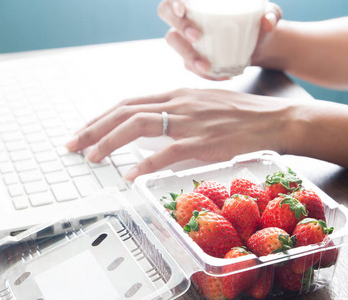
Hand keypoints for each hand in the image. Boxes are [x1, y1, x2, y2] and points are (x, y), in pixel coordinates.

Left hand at [66, 88, 294, 180]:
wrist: (274, 120)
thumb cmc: (240, 115)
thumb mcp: (202, 104)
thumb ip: (176, 111)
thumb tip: (154, 123)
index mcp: (176, 94)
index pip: (128, 102)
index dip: (102, 117)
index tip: (84, 131)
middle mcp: (177, 103)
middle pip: (124, 112)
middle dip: (93, 129)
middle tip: (73, 144)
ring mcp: (188, 122)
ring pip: (137, 126)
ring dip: (109, 143)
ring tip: (91, 157)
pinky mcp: (201, 142)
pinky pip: (165, 153)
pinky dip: (143, 164)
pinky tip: (129, 175)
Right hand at [157, 0, 282, 78]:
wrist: (258, 45)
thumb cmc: (259, 22)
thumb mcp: (270, 15)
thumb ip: (272, 14)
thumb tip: (267, 21)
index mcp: (201, 0)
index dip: (174, 2)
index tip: (184, 9)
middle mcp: (188, 15)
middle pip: (166, 14)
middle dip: (178, 26)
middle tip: (196, 36)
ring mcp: (186, 37)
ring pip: (173, 42)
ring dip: (187, 55)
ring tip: (206, 66)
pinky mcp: (190, 57)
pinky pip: (188, 65)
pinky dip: (202, 73)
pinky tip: (220, 76)